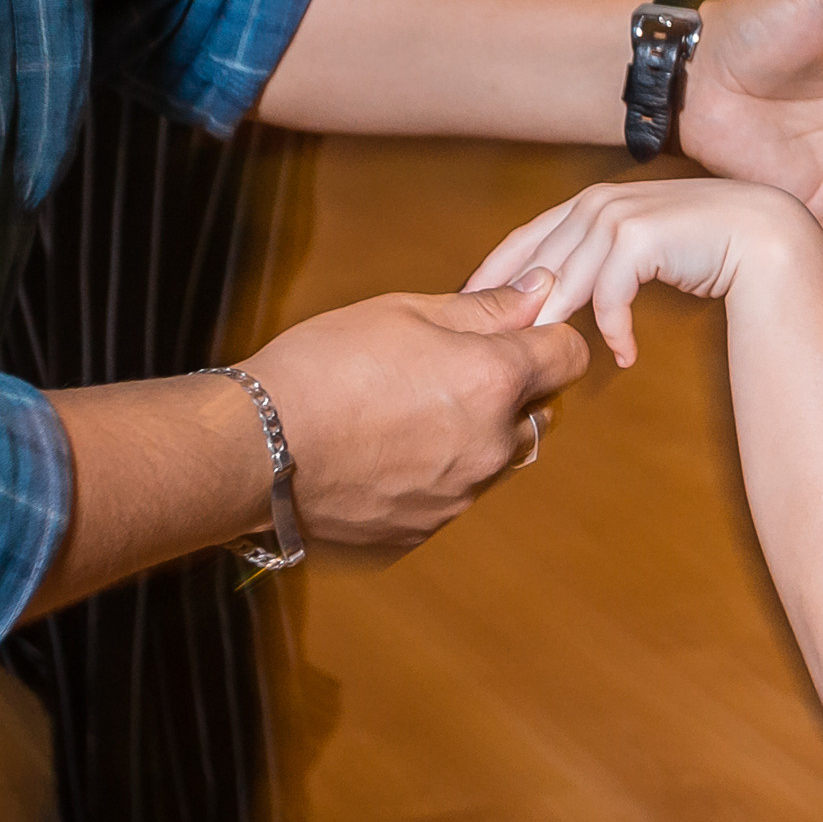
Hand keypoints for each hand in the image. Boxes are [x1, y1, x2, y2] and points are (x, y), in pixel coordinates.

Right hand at [237, 276, 589, 548]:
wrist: (252, 448)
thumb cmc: (322, 366)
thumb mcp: (404, 312)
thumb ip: (485, 308)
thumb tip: (541, 290)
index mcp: (492, 382)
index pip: (570, 356)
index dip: (549, 337)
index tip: (521, 331)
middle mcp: (490, 446)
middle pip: (540, 412)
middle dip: (514, 390)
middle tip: (454, 370)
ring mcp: (459, 496)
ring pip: (497, 458)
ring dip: (477, 435)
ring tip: (408, 413)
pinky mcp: (424, 531)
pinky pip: (453, 495)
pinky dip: (435, 474)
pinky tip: (384, 454)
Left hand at [469, 179, 822, 366]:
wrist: (766, 237)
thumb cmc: (705, 248)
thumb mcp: (640, 251)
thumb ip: (599, 262)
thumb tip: (551, 300)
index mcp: (589, 202)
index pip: (522, 241)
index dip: (491, 277)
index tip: (467, 314)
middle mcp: (597, 202)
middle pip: (535, 265)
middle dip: (513, 310)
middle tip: (492, 353)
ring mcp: (618, 215)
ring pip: (565, 282)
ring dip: (558, 324)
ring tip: (551, 359)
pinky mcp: (641, 237)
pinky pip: (611, 296)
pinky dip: (615, 329)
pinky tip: (626, 355)